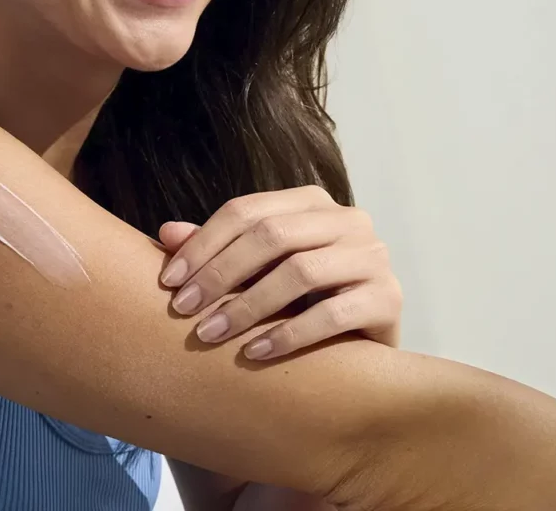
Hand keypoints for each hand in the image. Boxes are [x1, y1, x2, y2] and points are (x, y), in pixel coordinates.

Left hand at [158, 186, 400, 360]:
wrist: (362, 348)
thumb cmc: (299, 303)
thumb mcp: (255, 274)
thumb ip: (216, 253)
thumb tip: (166, 234)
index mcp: (311, 203)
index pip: (247, 210)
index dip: (203, 243)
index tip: (169, 282)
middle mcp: (348, 220)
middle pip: (272, 235)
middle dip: (220, 273)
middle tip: (183, 310)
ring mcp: (373, 257)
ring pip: (300, 272)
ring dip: (247, 306)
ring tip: (210, 334)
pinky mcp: (389, 298)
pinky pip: (333, 314)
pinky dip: (288, 335)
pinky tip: (254, 353)